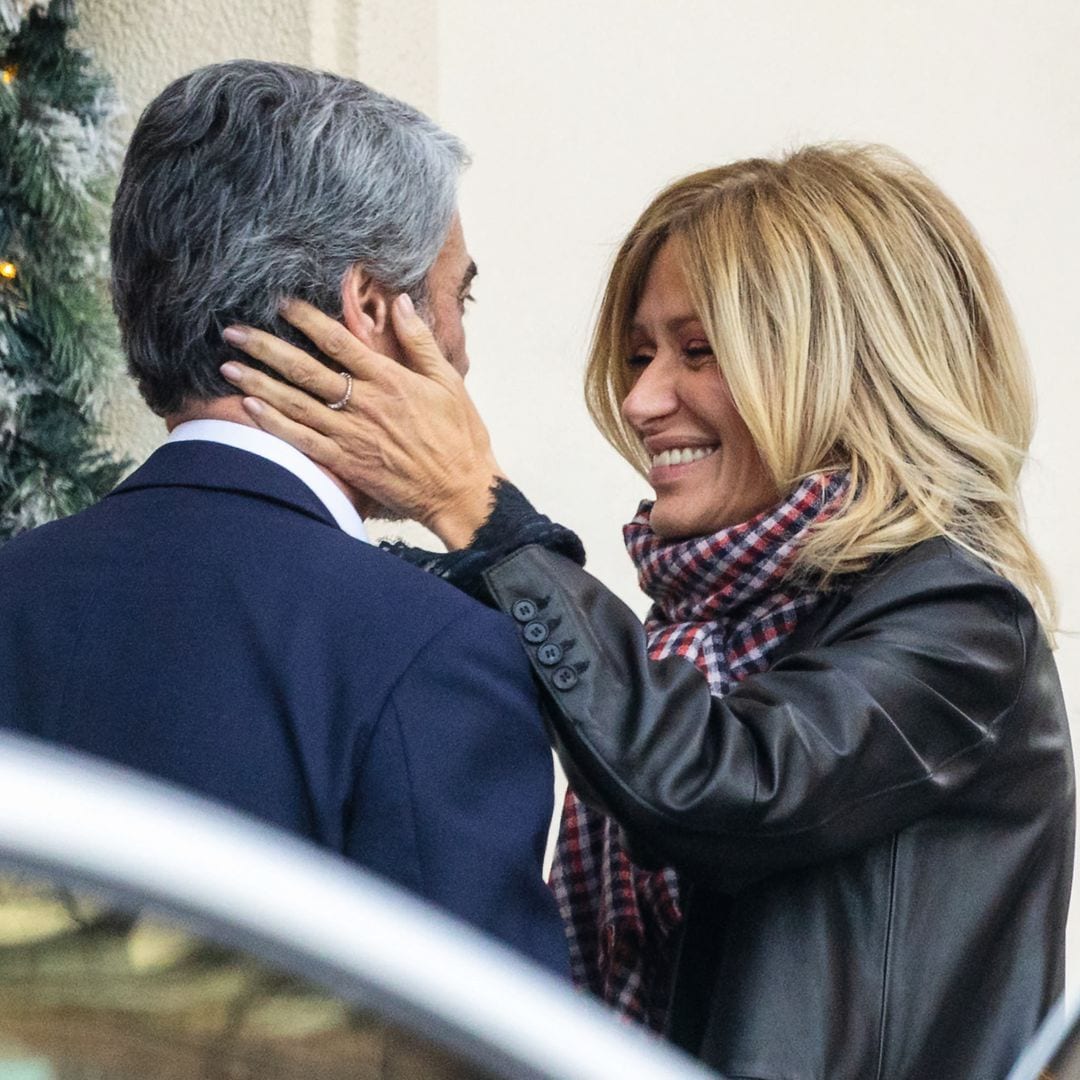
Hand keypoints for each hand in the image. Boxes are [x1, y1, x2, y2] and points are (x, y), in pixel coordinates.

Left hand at [219, 294, 503, 548]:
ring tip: (227, 365)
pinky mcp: (348, 463)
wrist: (461, 491)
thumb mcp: (449, 382)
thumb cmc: (460, 437)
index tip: (280, 303)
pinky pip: (303, 441)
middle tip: (232, 331)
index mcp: (390, 380)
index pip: (339, 342)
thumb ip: (420, 341)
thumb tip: (400, 301)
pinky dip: (275, 424)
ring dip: (259, 383)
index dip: (306, 320)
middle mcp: (366, 404)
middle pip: (306, 370)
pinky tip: (250, 408)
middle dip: (266, 348)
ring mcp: (353, 435)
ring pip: (296, 404)